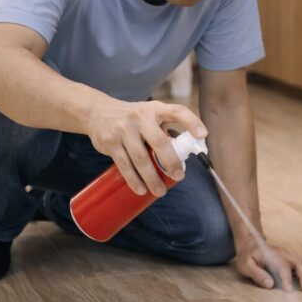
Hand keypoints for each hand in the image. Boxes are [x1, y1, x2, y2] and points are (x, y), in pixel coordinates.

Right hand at [87, 100, 206, 196]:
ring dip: (152, 178)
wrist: (97, 112)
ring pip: (141, 158)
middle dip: (171, 162)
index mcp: (155, 109)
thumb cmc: (134, 118)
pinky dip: (133, 180)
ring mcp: (123, 130)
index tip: (203, 135)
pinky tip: (141, 190)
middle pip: (159, 142)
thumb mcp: (151, 115)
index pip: (177, 112)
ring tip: (160, 191)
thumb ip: (166, 130)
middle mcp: (140, 117)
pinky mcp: (110, 143)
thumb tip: (188, 153)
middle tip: (179, 177)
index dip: (192, 122)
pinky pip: (124, 165)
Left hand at [234, 236, 301, 292]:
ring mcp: (288, 255)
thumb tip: (270, 284)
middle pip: (299, 261)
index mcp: (271, 255)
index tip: (289, 290)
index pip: (283, 266)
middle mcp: (283, 253)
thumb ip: (257, 274)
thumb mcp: (245, 265)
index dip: (287, 278)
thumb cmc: (247, 256)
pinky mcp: (290, 259)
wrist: (250, 244)